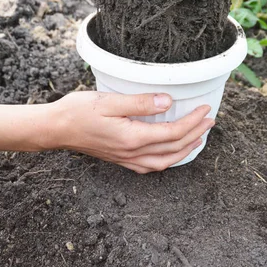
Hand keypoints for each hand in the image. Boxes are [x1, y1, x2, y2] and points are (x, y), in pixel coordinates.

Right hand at [49, 91, 213, 173]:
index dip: (192, 121)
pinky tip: (171, 152)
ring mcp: (126, 159)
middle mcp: (132, 153)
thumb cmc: (78, 111)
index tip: (205, 109)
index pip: (173, 132)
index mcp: (132, 137)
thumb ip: (140, 103)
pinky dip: (168, 160)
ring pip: (165, 162)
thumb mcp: (110, 100)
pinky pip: (151, 166)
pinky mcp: (120, 160)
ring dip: (185, 150)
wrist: (56, 128)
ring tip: (198, 138)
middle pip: (173, 149)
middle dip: (196, 135)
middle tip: (210, 121)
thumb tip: (167, 102)